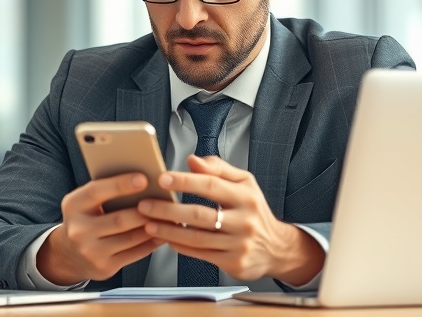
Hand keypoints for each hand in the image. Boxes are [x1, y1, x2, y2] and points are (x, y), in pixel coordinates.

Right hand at [37, 173, 162, 284]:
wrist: (69, 253)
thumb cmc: (86, 218)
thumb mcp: (86, 202)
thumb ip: (106, 190)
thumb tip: (142, 180)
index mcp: (73, 206)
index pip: (96, 192)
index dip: (120, 185)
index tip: (143, 179)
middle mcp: (78, 230)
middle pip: (118, 219)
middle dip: (145, 211)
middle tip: (165, 202)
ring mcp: (91, 252)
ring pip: (130, 238)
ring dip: (153, 227)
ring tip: (170, 216)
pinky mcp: (105, 267)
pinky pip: (135, 253)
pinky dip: (152, 242)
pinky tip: (163, 233)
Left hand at [137, 155, 324, 285]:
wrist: (276, 248)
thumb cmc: (253, 210)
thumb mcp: (244, 183)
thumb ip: (218, 169)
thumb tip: (192, 160)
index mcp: (246, 195)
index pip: (211, 185)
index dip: (185, 181)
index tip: (162, 179)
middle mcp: (244, 220)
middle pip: (199, 214)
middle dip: (168, 209)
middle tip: (145, 204)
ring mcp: (239, 243)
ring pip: (196, 237)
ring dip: (168, 230)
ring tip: (148, 223)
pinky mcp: (233, 262)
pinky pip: (199, 254)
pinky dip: (179, 246)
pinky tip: (165, 238)